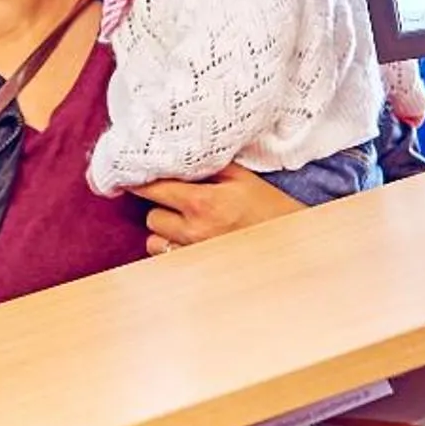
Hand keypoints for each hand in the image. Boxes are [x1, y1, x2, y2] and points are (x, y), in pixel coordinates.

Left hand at [132, 165, 304, 255]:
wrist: (290, 246)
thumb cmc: (268, 208)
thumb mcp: (241, 178)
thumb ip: (207, 165)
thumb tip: (176, 154)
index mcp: (203, 203)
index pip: (153, 189)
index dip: (141, 181)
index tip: (134, 175)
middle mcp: (194, 231)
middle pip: (151, 216)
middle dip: (160, 207)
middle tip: (176, 200)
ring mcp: (193, 254)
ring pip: (154, 242)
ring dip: (164, 231)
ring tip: (183, 224)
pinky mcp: (196, 270)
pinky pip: (166, 260)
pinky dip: (171, 249)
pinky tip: (187, 241)